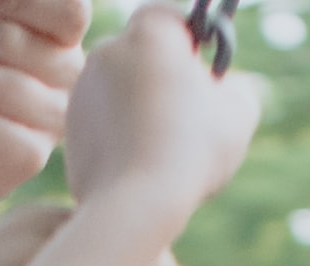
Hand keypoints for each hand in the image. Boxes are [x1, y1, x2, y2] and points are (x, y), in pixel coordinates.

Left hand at [65, 4, 257, 214]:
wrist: (136, 202)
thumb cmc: (192, 147)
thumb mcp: (239, 109)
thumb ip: (232, 84)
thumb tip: (222, 87)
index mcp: (148, 31)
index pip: (168, 17)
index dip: (188, 42)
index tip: (202, 70)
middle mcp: (106, 49)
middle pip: (141, 54)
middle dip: (161, 75)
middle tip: (186, 114)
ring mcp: (82, 90)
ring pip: (120, 90)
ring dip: (139, 107)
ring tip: (164, 147)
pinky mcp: (70, 128)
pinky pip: (103, 122)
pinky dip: (120, 135)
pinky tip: (140, 163)